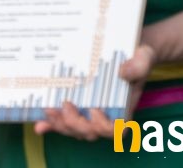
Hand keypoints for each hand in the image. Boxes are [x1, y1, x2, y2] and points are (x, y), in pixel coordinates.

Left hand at [33, 43, 154, 139]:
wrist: (127, 50)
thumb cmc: (137, 56)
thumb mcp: (143, 57)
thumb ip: (139, 66)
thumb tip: (123, 72)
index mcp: (123, 108)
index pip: (115, 130)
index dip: (104, 126)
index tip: (96, 109)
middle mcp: (105, 114)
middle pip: (90, 132)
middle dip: (75, 124)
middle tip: (65, 105)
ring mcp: (89, 111)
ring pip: (74, 129)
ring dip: (60, 124)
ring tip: (48, 110)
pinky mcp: (75, 105)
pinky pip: (63, 120)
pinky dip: (51, 125)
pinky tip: (38, 124)